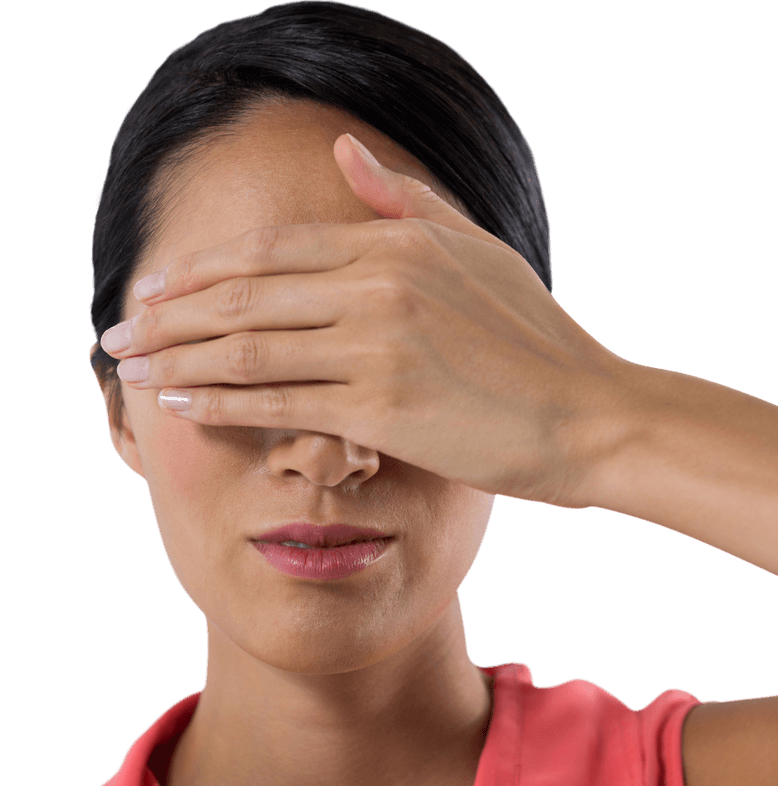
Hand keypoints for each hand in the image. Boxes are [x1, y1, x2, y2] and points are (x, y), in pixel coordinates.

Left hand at [100, 133, 632, 506]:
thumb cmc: (537, 338)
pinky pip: (280, 403)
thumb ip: (403, 201)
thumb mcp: (476, 249)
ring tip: (131, 371)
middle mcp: (378, 285)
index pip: (273, 250)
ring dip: (179, 360)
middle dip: (171, 317)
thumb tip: (342, 150)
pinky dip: (222, 403)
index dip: (204, 272)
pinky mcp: (382, 409)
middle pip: (246, 296)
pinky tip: (181, 405)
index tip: (157, 291)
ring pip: (251, 349)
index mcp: (396, 243)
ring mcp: (378, 346)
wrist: (590, 413)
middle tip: (118, 334)